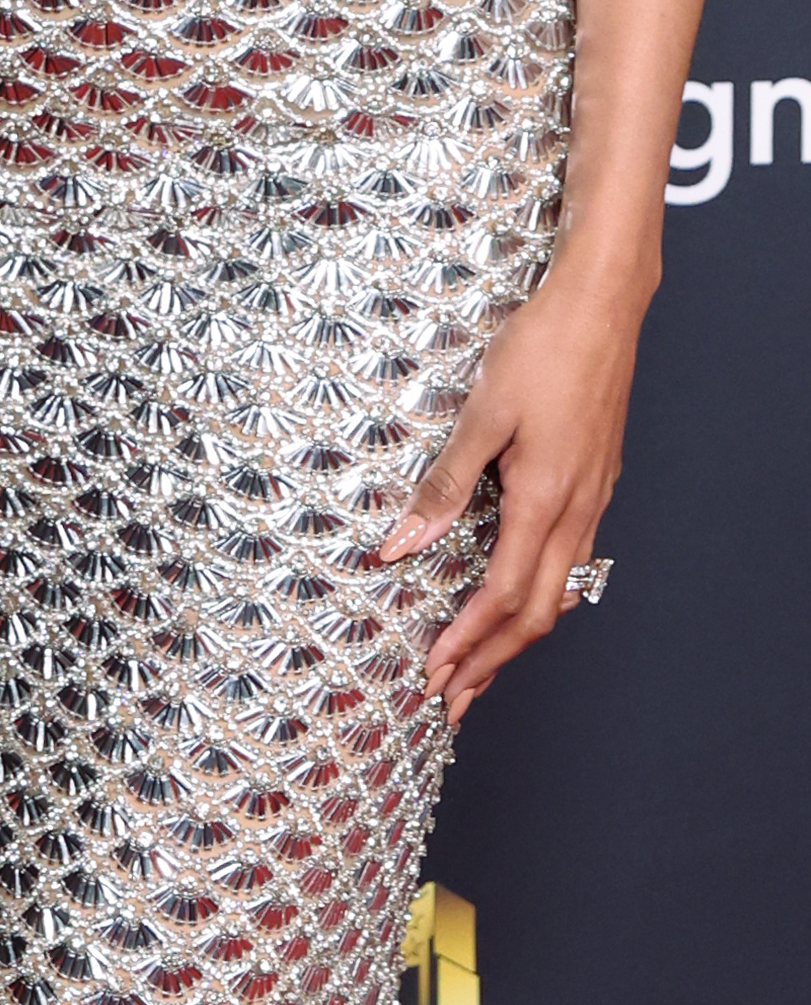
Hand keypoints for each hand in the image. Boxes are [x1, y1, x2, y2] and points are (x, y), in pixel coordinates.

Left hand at [374, 257, 644, 723]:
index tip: (434, 673)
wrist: (602, 306)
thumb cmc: (542, 349)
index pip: (503, 596)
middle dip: (492, 661)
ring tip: (480, 664)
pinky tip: (521, 597)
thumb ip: (444, 483)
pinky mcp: (595, 482)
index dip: (467, 642)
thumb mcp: (481, 413)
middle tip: (453, 698)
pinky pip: (570, 559)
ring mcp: (592, 499)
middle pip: (536, 612)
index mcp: (544, 500)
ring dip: (516, 634)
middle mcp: (576, 510)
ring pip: (557, 590)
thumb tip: (402, 543)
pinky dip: (539, 595)